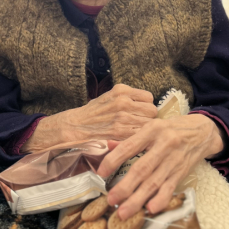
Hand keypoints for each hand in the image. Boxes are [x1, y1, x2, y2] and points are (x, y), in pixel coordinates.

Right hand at [22, 83, 155, 152]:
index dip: (146, 106)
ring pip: (148, 124)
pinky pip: (140, 134)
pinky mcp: (119, 131)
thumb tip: (148, 105)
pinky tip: (130, 138)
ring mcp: (122, 116)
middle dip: (148, 118)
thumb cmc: (95, 112)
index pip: (149, 98)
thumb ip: (129, 98)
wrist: (76, 125)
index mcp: (122, 90)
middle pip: (152, 111)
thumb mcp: (111, 96)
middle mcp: (123, 101)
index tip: (141, 112)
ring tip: (134, 131)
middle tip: (139, 123)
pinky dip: (138, 138)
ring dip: (144, 129)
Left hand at [97, 114, 224, 219]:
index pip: (129, 147)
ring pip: (154, 183)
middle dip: (125, 187)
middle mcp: (163, 145)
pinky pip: (170, 188)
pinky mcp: (182, 172)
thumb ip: (131, 138)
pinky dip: (160, 200)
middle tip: (110, 200)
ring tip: (123, 212)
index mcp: (152, 130)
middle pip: (142, 169)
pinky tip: (150, 209)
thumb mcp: (153, 126)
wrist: (203, 131)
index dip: (114, 160)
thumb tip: (109, 146)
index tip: (100, 173)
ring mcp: (174, 160)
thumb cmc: (173, 128)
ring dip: (138, 200)